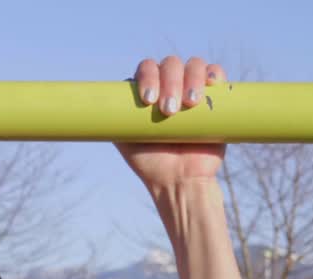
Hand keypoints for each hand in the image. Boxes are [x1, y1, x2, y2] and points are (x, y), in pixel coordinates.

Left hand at [114, 56, 226, 192]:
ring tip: (190, 104)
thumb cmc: (150, 162)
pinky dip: (214, 72)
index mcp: (148, 91)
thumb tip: (98, 102)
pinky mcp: (215, 97)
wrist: (180, 180)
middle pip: (169, 64)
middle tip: (168, 110)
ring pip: (192, 65)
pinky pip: (215, 73)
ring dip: (191, 78)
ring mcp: (192, 89)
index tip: (148, 101)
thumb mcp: (125, 139)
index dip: (147, 77)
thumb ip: (115, 119)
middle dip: (169, 82)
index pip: (146, 69)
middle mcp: (169, 85)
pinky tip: (211, 82)